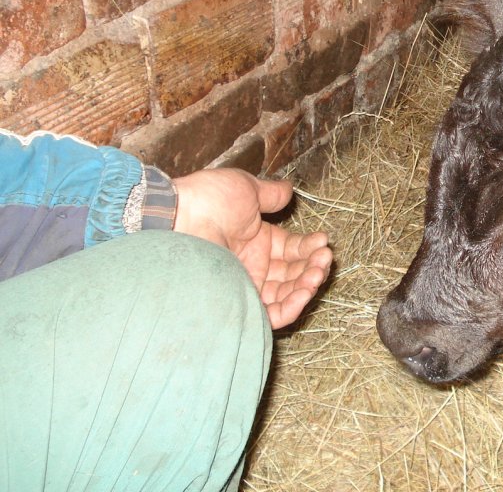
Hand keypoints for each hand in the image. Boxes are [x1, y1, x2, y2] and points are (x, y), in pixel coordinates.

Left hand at [171, 169, 332, 329]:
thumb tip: (289, 191)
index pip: (294, 249)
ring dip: (307, 286)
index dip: (311, 247)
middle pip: (294, 274)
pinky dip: (291, 306)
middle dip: (314, 267)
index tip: (323, 241)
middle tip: (324, 260)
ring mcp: (246, 284)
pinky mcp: (238, 302)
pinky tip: (305, 292)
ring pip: (286, 294)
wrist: (176, 219)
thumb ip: (270, 195)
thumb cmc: (208, 201)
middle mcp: (254, 265)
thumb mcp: (246, 190)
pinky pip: (271, 313)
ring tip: (317, 274)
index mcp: (258, 239)